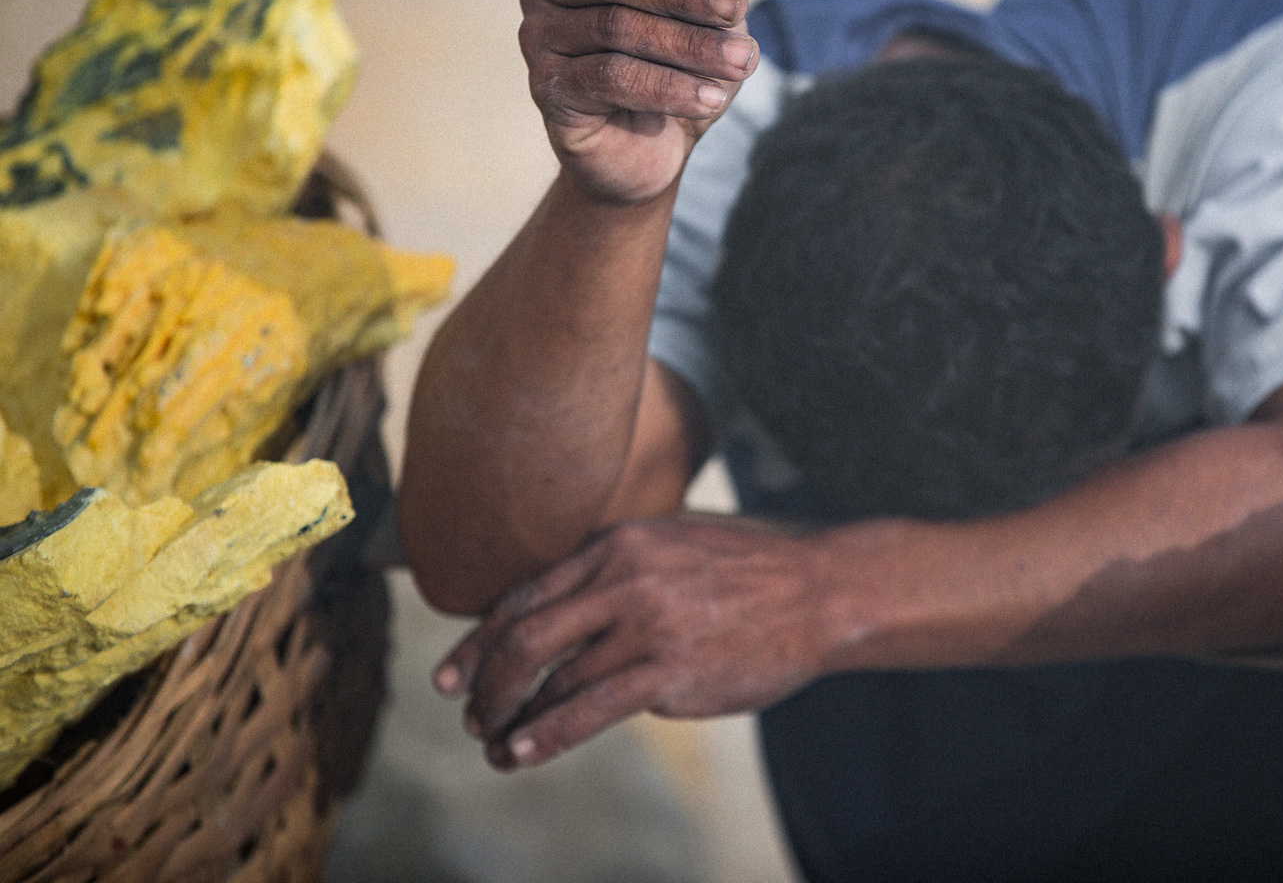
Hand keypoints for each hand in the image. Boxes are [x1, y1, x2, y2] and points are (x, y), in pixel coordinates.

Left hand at [432, 516, 834, 769]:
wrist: (817, 592)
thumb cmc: (746, 573)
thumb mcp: (671, 544)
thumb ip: (614, 570)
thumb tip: (553, 611)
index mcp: (617, 542)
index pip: (524, 593)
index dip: (478, 640)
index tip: (453, 673)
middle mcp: (624, 577)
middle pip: (524, 635)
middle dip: (485, 682)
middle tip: (469, 712)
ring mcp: (647, 625)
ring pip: (551, 678)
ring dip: (510, 718)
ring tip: (495, 744)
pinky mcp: (670, 672)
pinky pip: (588, 710)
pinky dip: (544, 735)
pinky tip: (522, 752)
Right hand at [519, 0, 759, 205]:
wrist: (643, 150)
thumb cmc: (674, 70)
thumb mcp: (703, 25)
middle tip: (736, 9)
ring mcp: (541, 35)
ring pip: (618, 28)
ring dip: (689, 47)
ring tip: (741, 63)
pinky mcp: (548, 87)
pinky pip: (611, 79)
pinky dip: (668, 88)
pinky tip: (710, 99)